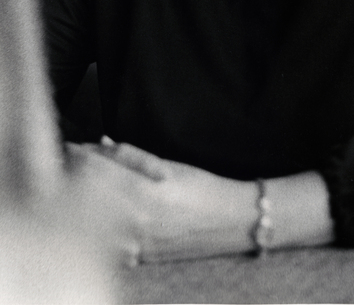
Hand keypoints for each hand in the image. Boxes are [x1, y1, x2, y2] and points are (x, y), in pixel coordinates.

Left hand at [66, 141, 256, 263]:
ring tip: (89, 189)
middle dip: (76, 177)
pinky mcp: (136, 260)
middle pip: (83, 195)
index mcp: (140, 192)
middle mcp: (132, 221)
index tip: (73, 147)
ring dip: (84, 202)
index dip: (79, 154)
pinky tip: (107, 215)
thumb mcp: (168, 165)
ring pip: (89, 222)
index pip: (92, 169)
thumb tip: (102, 145)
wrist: (228, 223)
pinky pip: (104, 242)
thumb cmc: (201, 188)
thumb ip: (131, 156)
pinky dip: (98, 226)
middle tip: (78, 164)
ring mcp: (132, 245)